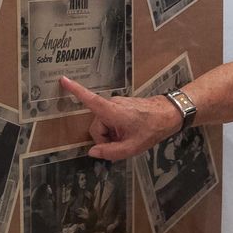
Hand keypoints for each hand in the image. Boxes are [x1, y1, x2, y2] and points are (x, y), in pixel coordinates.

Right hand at [60, 77, 179, 160]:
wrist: (169, 114)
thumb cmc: (152, 129)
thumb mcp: (132, 147)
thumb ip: (110, 152)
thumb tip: (93, 152)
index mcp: (112, 111)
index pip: (89, 99)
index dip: (75, 90)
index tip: (62, 79)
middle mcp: (112, 104)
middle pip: (97, 126)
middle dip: (105, 138)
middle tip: (122, 144)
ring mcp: (117, 103)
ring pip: (104, 124)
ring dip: (112, 135)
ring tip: (128, 138)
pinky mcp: (121, 105)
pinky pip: (111, 120)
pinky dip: (116, 129)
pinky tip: (130, 133)